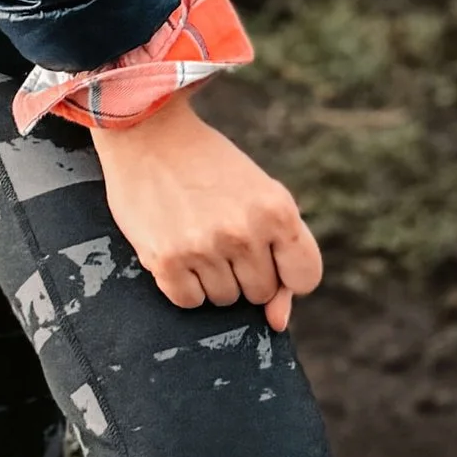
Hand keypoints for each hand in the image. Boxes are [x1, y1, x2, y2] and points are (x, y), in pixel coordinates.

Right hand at [94, 93, 323, 328]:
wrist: (150, 133)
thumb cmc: (211, 167)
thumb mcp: (258, 195)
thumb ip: (280, 254)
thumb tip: (278, 323)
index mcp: (277, 209)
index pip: (306, 276)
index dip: (288, 272)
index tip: (270, 256)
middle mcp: (244, 232)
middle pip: (261, 292)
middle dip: (245, 270)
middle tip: (223, 231)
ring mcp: (204, 248)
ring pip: (224, 299)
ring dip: (213, 275)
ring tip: (198, 232)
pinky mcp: (166, 261)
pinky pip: (190, 301)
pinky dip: (184, 283)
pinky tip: (178, 246)